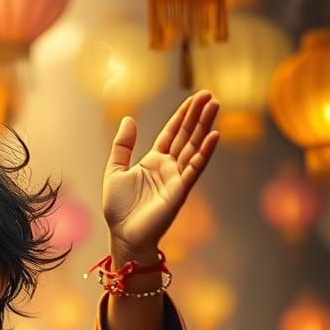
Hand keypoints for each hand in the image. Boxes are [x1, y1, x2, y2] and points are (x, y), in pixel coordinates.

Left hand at [103, 91, 219, 257]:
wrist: (123, 235)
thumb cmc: (118, 208)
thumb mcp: (114, 171)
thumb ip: (122, 146)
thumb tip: (128, 118)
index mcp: (154, 161)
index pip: (172, 133)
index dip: (182, 115)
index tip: (194, 98)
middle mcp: (169, 167)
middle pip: (186, 136)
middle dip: (197, 116)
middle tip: (209, 95)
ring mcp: (177, 178)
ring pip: (193, 148)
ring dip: (204, 127)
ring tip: (214, 106)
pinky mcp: (180, 191)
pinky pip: (194, 168)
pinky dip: (204, 153)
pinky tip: (213, 136)